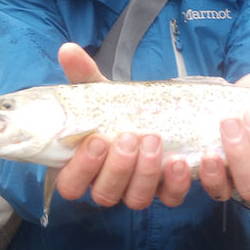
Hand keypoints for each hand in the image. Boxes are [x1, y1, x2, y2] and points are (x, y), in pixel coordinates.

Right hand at [52, 43, 191, 209]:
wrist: (158, 112)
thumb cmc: (119, 109)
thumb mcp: (101, 91)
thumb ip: (83, 74)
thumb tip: (67, 50)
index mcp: (84, 166)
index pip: (71, 185)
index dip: (82, 168)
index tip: (98, 139)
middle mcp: (108, 184)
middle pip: (105, 194)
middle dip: (118, 167)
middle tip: (130, 136)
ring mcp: (138, 190)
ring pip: (137, 199)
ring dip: (146, 173)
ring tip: (154, 140)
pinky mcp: (167, 191)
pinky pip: (171, 198)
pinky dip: (177, 183)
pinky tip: (181, 160)